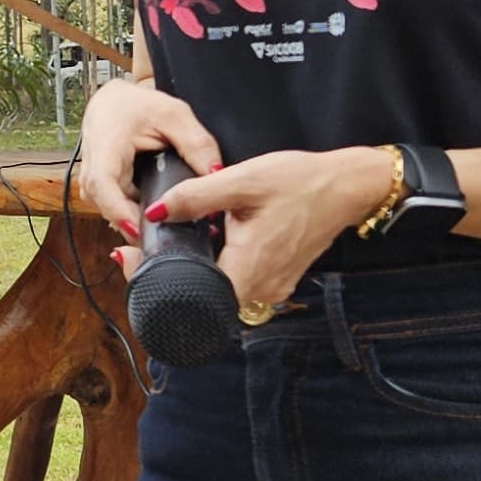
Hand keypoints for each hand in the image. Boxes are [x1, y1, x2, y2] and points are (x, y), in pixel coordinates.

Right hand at [77, 74, 221, 247]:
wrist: (113, 104)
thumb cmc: (138, 106)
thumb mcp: (174, 116)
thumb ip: (197, 144)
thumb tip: (216, 174)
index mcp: (105, 148)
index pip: (103, 186)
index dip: (119, 211)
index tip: (141, 229)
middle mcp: (92, 173)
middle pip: (111, 210)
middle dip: (142, 227)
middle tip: (180, 238)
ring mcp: (94, 188)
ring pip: (115, 216)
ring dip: (142, 225)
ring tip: (179, 229)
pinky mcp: (101, 195)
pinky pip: (119, 213)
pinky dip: (139, 219)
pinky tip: (165, 220)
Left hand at [151, 147, 392, 316]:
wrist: (347, 186)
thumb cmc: (300, 181)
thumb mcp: (243, 180)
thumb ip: (195, 197)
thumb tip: (155, 212)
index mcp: (249, 267)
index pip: (193, 298)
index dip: (157, 282)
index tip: (134, 261)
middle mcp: (261, 288)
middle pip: (202, 299)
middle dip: (168, 276)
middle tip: (141, 250)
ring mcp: (271, 288)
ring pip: (219, 292)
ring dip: (193, 273)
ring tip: (171, 244)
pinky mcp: (277, 280)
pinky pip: (237, 284)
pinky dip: (218, 269)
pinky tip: (208, 244)